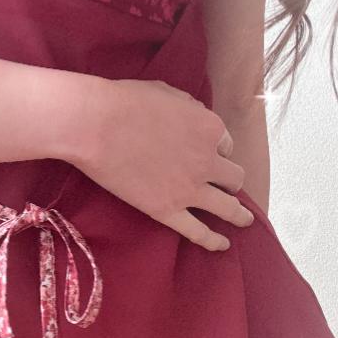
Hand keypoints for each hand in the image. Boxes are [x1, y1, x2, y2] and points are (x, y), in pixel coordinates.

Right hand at [71, 77, 254, 251]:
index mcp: (210, 128)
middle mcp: (208, 160)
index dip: (216, 150)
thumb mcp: (169, 92)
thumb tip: (195, 117)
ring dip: (238, 214)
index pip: (226, 145)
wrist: (95, 125)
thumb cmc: (126, 101)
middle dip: (229, 179)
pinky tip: (223, 245)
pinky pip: (199, 232)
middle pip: (234, 177)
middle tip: (221, 184)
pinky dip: (214, 241)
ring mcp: (190, 188)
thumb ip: (190, 108)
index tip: (205, 154)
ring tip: (242, 220)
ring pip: (228, 207)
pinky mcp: (168, 210)